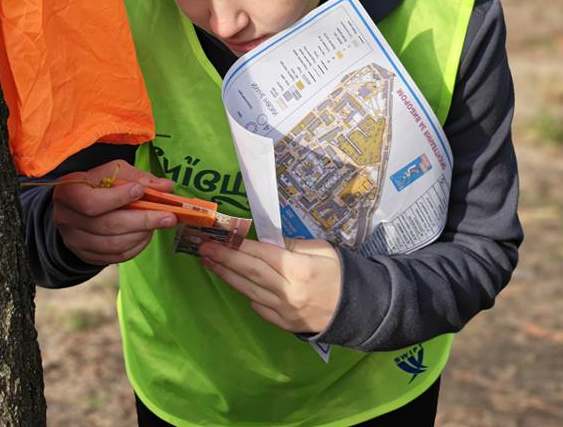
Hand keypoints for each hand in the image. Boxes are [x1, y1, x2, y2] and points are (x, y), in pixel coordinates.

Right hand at [53, 159, 176, 265]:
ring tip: (160, 223)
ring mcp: (75, 242)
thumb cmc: (97, 184)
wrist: (76, 207)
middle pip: (107, 225)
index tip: (141, 191)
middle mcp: (67, 220)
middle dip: (142, 220)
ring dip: (141, 234)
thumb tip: (166, 186)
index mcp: (68, 193)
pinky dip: (136, 246)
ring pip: (113, 245)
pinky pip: (116, 257)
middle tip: (169, 216)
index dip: (117, 198)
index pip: (91, 202)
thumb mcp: (112, 172)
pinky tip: (147, 234)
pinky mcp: (87, 256)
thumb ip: (138, 177)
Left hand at [198, 237, 340, 333]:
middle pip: (249, 272)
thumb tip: (267, 243)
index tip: (218, 237)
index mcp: (297, 268)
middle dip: (223, 259)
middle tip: (203, 249)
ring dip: (227, 276)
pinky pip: (260, 308)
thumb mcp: (321, 249)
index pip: (260, 254)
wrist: (360, 309)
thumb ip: (292, 245)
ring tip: (210, 264)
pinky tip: (236, 284)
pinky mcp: (285, 324)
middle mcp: (286, 291)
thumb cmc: (341, 273)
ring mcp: (284, 311)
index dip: (237, 246)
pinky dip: (247, 295)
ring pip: (249, 291)